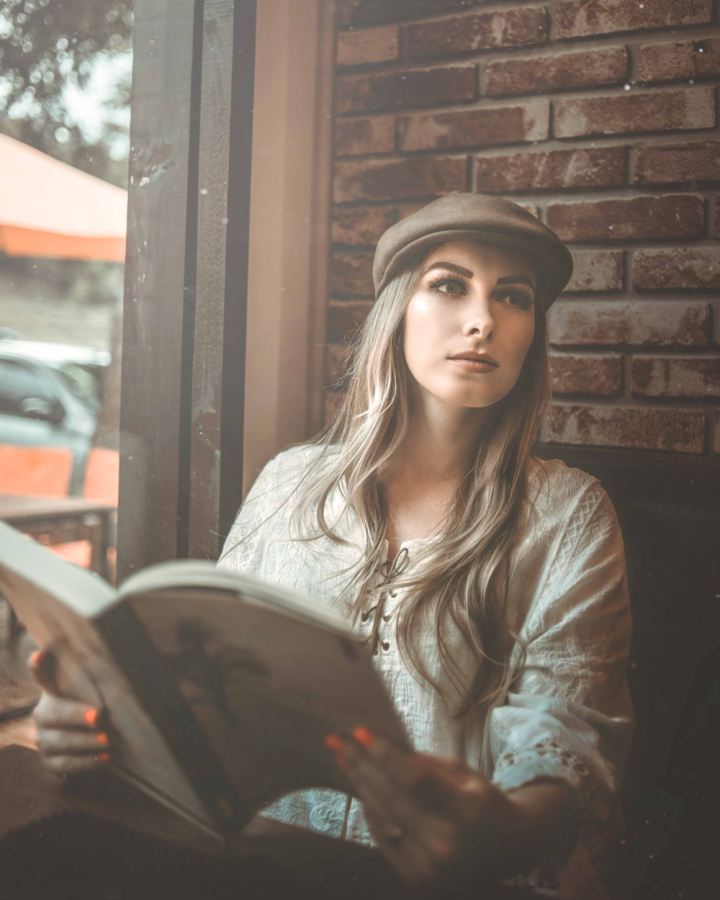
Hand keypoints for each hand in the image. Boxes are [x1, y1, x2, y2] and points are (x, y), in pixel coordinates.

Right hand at [30, 649, 112, 776]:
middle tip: (99, 716)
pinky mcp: (51, 763)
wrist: (88, 750)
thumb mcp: (100, 695)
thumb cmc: (99, 711)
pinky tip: (105, 757)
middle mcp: (44, 714)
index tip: (41, 654)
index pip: (43, 675)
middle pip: (54, 713)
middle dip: (77, 715)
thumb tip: (135, 671)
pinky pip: (66, 765)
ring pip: (60, 741)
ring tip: (107, 740)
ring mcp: (44, 740)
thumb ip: (106, 685)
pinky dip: (86, 762)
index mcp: (55, 691)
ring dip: (85, 741)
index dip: (39, 666)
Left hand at [326, 728, 577, 886]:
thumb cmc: (480, 799)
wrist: (507, 845)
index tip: (360, 731)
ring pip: (383, 818)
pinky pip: (384, 838)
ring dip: (360, 786)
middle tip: (337, 741)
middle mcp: (448, 842)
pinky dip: (371, 811)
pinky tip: (361, 786)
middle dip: (361, 765)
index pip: (414, 777)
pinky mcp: (419, 878)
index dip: (384, 753)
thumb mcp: (460, 772)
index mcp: (465, 809)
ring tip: (343, 758)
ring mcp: (433, 867)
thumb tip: (376, 745)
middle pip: (392, 798)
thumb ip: (420, 764)